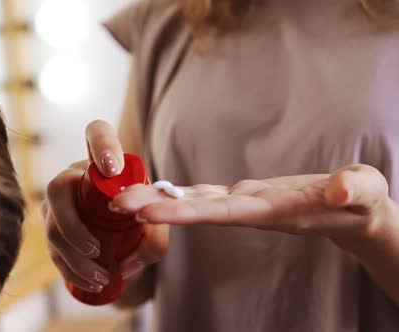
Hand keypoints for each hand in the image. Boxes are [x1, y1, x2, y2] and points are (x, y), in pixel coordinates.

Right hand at [43, 120, 167, 292]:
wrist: (128, 233)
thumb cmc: (143, 216)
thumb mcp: (157, 222)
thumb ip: (153, 238)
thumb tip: (124, 267)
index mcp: (103, 160)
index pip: (97, 133)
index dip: (102, 144)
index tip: (113, 167)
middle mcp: (74, 175)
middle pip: (58, 189)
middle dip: (73, 224)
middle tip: (97, 250)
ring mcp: (58, 202)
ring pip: (52, 225)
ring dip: (73, 256)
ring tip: (102, 277)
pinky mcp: (52, 227)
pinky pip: (51, 247)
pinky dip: (69, 269)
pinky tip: (88, 283)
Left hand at [110, 164, 391, 248]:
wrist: (352, 213)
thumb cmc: (360, 203)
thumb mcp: (364, 193)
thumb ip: (355, 191)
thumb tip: (342, 191)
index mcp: (271, 211)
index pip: (220, 213)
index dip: (183, 212)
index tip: (146, 213)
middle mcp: (248, 210)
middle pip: (195, 210)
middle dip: (155, 207)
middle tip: (114, 205)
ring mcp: (242, 204)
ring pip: (193, 202)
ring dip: (156, 200)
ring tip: (119, 198)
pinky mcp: (243, 196)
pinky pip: (202, 196)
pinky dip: (175, 194)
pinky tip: (149, 191)